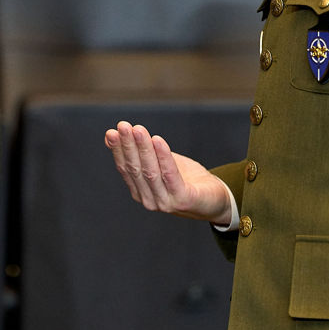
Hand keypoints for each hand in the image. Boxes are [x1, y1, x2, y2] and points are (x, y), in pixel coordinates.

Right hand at [104, 121, 232, 224]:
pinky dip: (163, 156)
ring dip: (143, 148)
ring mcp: (165, 202)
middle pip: (136, 169)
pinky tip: (158, 140)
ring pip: (150, 171)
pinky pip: (171, 175)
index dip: (118, 150)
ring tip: (138, 130)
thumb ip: (142, 153)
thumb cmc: (186, 179)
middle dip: (128, 146)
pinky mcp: (183, 200)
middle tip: (123, 126)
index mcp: (141, 191)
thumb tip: (114, 135)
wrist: (216, 199)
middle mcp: (149, 200)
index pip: (125, 169)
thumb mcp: (161, 163)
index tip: (112, 132)